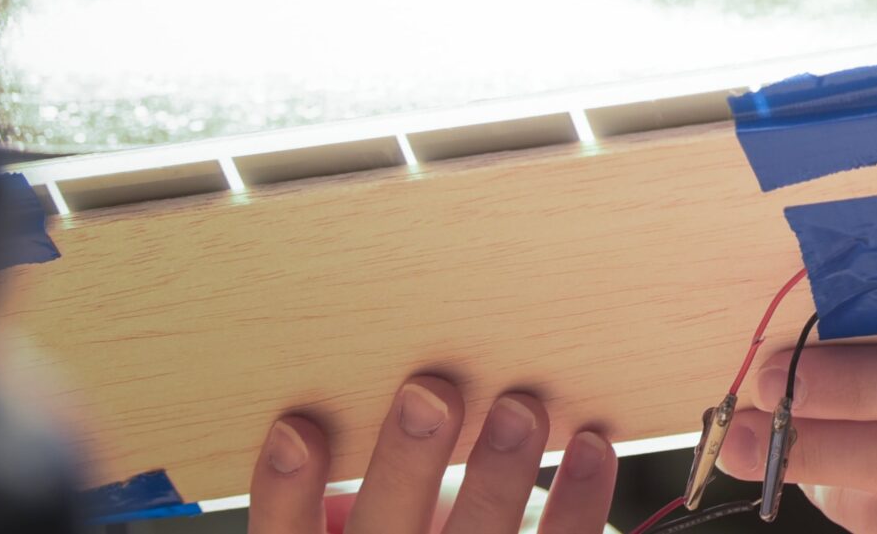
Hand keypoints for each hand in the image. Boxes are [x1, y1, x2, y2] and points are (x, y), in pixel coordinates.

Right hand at [246, 376, 618, 533]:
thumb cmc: (413, 523)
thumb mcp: (372, 509)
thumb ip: (365, 465)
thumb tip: (370, 360)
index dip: (285, 491)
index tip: (297, 426)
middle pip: (384, 533)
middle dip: (407, 465)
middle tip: (431, 393)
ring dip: (498, 476)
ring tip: (521, 406)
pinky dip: (579, 501)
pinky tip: (592, 444)